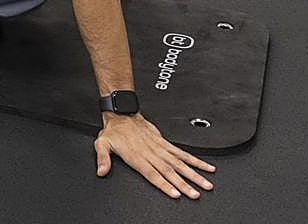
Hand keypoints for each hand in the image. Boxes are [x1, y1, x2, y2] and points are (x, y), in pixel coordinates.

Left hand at [95, 114, 214, 198]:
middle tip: (196, 194)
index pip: (152, 174)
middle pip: (170, 171)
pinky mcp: (165, 143)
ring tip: (206, 184)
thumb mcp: (102, 144)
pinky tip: (206, 167)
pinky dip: (195, 160)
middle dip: (184, 184)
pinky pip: (182, 153)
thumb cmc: (114, 131)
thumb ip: (103, 159)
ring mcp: (160, 148)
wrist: (122, 113)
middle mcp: (150, 153)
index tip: (176, 193)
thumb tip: (101, 171)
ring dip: (194, 174)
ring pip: (180, 163)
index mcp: (137, 156)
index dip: (164, 184)